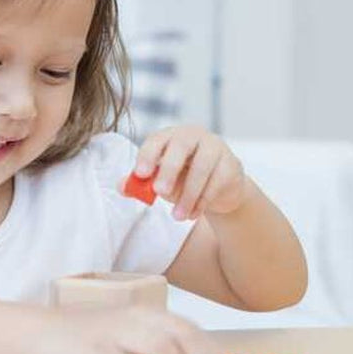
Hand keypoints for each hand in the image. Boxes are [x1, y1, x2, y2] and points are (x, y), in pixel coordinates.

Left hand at [122, 125, 247, 221]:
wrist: (220, 189)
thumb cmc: (185, 179)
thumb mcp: (162, 181)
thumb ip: (142, 183)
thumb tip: (121, 187)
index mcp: (172, 136)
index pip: (157, 139)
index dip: (148, 155)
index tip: (140, 174)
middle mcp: (194, 136)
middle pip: (181, 146)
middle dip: (169, 170)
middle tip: (160, 192)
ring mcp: (215, 148)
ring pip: (201, 169)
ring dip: (187, 196)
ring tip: (177, 217)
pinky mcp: (231, 165)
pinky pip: (216, 183)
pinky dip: (202, 202)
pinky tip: (192, 214)